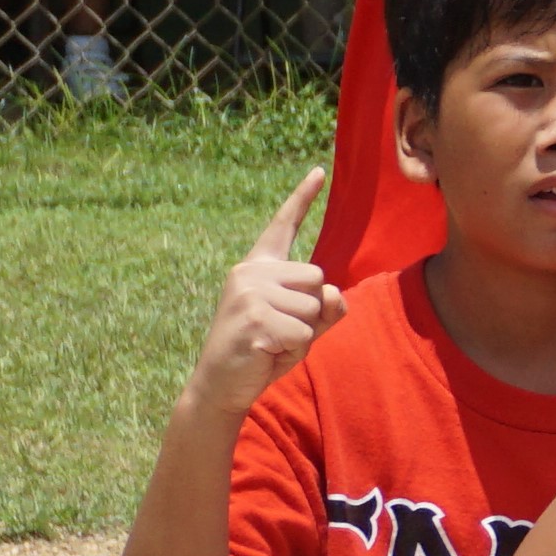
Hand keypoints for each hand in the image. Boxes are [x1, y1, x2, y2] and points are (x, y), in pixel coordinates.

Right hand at [187, 170, 342, 406]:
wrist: (221, 384)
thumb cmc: (263, 351)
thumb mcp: (300, 325)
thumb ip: (325, 306)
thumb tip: (334, 293)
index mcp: (258, 267)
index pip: (284, 226)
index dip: (303, 198)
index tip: (320, 170)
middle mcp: (249, 272)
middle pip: (319, 278)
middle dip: (311, 311)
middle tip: (279, 330)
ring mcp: (249, 293)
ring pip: (315, 306)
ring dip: (304, 333)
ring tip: (272, 341)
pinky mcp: (255, 317)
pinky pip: (305, 331)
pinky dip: (295, 348)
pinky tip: (267, 352)